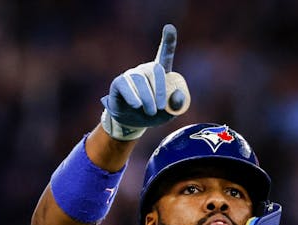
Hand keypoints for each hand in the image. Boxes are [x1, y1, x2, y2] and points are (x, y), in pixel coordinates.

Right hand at [101, 24, 190, 139]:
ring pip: (140, 80)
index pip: (165, 53)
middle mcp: (145, 70)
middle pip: (155, 70)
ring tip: (149, 112)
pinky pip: (125, 86)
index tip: (169, 28)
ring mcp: (131, 75)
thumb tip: (177, 94)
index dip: (168, 41)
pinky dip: (133, 97)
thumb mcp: (169, 113)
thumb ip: (177, 104)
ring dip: (147, 98)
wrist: (133, 123)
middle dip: (160, 91)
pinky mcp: (119, 83)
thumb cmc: (153, 115)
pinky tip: (136, 106)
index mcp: (160, 73)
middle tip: (160, 109)